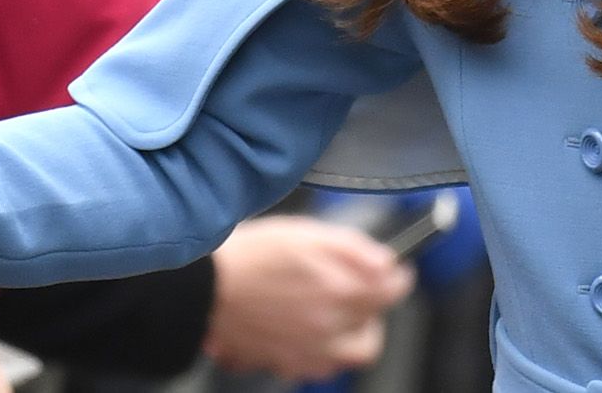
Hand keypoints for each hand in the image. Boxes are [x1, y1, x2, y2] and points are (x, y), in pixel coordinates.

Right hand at [203, 215, 413, 380]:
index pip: (393, 290)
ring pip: (351, 355)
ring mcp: (309, 351)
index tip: (394, 272)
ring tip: (335, 316)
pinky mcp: (285, 363)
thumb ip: (354, 248)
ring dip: (352, 336)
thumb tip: (388, 262)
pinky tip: (307, 333)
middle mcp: (330, 327)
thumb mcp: (306, 232)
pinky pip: (318, 369)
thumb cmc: (250, 255)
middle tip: (360, 293)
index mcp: (340, 290)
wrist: (205, 285)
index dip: (397, 277)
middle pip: (374, 327)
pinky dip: (321, 354)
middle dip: (373, 309)